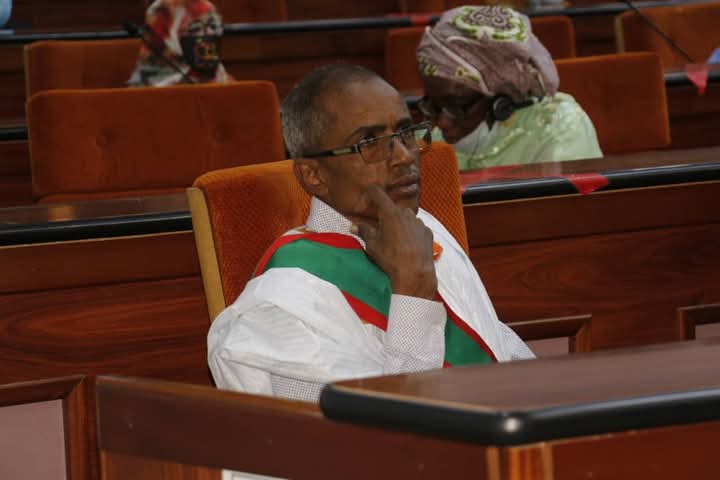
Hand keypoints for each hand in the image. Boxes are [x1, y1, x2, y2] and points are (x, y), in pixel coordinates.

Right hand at [352, 185, 437, 299]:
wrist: (415, 274)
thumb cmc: (391, 259)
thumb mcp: (373, 246)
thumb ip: (364, 231)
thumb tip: (354, 226)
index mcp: (390, 214)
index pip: (378, 194)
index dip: (371, 192)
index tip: (368, 193)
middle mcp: (406, 214)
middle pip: (393, 209)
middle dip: (386, 216)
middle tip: (381, 230)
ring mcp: (419, 223)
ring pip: (405, 219)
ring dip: (399, 225)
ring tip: (395, 242)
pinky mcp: (428, 232)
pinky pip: (416, 228)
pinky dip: (411, 233)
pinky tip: (408, 246)